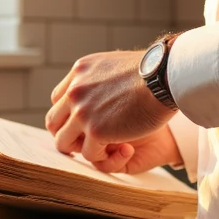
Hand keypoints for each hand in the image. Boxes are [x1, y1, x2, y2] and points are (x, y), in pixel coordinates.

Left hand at [45, 50, 176, 173]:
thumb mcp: (114, 63)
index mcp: (79, 71)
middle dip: (67, 134)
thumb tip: (99, 86)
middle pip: (54, 121)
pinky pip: (88, 154)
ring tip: (99, 147)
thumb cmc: (152, 71)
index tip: (81, 122)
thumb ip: (99, 77)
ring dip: (80, 148)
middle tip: (84, 141)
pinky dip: (101, 155)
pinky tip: (117, 148)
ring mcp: (82, 112)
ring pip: (63, 141)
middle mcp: (75, 91)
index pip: (59, 99)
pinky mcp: (96, 131)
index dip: (69, 114)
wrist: (164, 77)